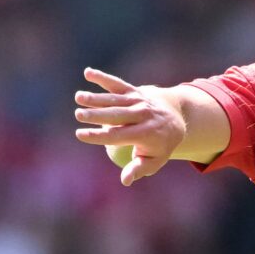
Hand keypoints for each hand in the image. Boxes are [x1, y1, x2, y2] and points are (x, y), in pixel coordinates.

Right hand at [72, 68, 185, 185]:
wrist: (176, 118)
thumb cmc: (160, 145)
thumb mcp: (154, 161)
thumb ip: (139, 170)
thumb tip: (124, 181)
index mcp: (145, 134)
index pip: (118, 135)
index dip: (98, 135)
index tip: (81, 134)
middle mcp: (142, 115)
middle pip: (116, 115)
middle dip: (97, 114)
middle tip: (78, 115)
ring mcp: (138, 101)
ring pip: (115, 99)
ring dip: (96, 97)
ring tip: (79, 97)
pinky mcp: (133, 91)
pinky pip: (117, 84)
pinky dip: (103, 78)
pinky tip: (87, 72)